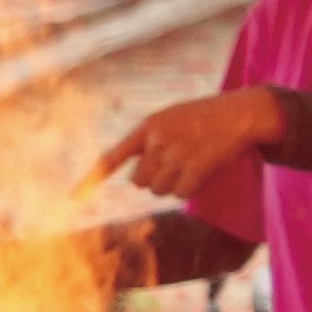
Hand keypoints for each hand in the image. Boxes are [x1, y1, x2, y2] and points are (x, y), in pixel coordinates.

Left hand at [104, 91, 290, 203]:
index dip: (92, 179)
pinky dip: (190, 188)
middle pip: (139, 182)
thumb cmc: (202, 118)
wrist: (239, 113)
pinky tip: (201, 171)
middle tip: (174, 165)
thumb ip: (149, 142)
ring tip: (190, 163)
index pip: (113, 156)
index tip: (73, 198)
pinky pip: (182, 193)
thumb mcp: (170, 119)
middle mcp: (158, 140)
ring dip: (173, 184)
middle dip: (153, 180)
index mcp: (147, 127)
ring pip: (159, 190)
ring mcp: (177, 154)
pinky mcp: (196, 167)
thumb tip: (136, 179)